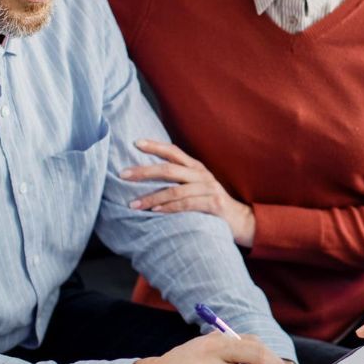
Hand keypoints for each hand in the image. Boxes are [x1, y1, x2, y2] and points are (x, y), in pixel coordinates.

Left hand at [123, 139, 255, 245]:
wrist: (240, 221)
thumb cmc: (211, 204)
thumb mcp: (196, 187)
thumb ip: (178, 181)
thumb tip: (148, 177)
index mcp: (196, 168)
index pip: (173, 152)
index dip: (155, 146)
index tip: (135, 143)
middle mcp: (202, 175)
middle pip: (169, 169)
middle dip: (144, 172)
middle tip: (123, 175)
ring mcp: (209, 189)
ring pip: (174, 190)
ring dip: (151, 198)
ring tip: (133, 205)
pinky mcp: (214, 204)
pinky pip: (186, 205)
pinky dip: (168, 208)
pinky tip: (155, 212)